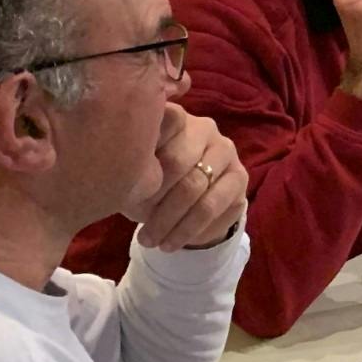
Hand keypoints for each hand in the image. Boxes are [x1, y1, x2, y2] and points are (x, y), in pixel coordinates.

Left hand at [121, 105, 248, 251]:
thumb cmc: (149, 185)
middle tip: (134, 217)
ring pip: (195, 186)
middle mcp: (204, 128)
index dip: (143, 152)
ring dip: (168, 219)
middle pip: (177, 160)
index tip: (125, 177)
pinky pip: (212, 206)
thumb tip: (120, 179)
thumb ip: (129, 166)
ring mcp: (226, 151)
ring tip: (149, 240)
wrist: (184, 210)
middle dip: (153, 195)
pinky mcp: (240, 177)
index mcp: (174, 118)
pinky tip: (170, 242)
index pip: (163, 121)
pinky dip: (186, 229)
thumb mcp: (133, 174)